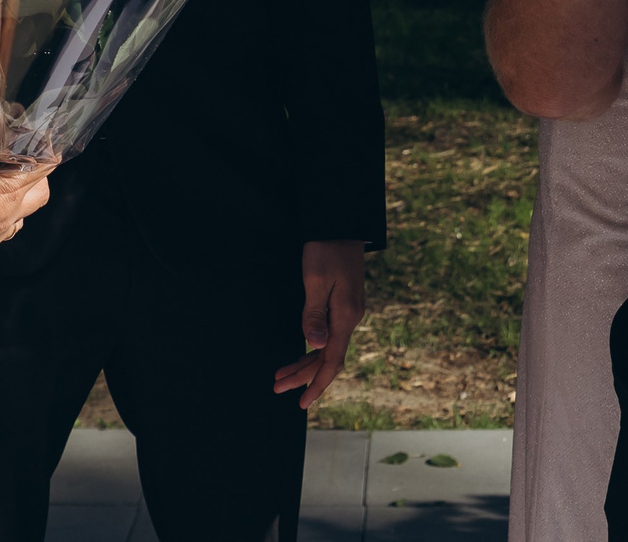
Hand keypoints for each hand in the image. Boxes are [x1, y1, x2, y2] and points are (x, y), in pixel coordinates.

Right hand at [0, 116, 54, 270]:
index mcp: (9, 188)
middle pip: (41, 195)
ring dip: (17, 203)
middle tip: (23, 165)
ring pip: (20, 217)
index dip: (47, 152)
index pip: (45, 167)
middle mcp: (8, 214)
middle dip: (37, 180)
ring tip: (0, 188)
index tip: (43, 143)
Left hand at [273, 239, 365, 408]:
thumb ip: (314, 314)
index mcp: (345, 316)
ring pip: (327, 348)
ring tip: (282, 375)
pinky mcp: (342, 305)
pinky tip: (301, 353)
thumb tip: (315, 345)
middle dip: (303, 376)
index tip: (301, 402)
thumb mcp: (316, 280)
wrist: (341, 224)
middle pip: (328, 358)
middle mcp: (350, 318)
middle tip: (277, 386)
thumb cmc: (326, 249)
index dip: (317, 384)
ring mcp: (348, 312)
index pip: (332, 360)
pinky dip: (313, 349)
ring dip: (305, 363)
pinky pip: (329, 336)